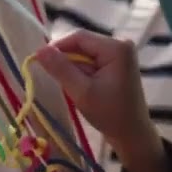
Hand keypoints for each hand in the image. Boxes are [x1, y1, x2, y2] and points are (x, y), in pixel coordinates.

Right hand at [35, 30, 154, 149]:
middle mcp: (120, 44)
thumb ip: (61, 69)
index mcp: (116, 47)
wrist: (132, 134)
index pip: (79, 37)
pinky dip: (82, 72)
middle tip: (55, 79)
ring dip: (74, 68)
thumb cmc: (110, 114)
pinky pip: (92, 60)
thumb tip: (39, 50)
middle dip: (67, 60)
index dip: (57, 47)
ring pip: (85, 53)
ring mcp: (120, 54)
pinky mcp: (117, 63)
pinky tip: (80, 87)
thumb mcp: (82, 92)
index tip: (39, 61)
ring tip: (71, 87)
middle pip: (82, 43)